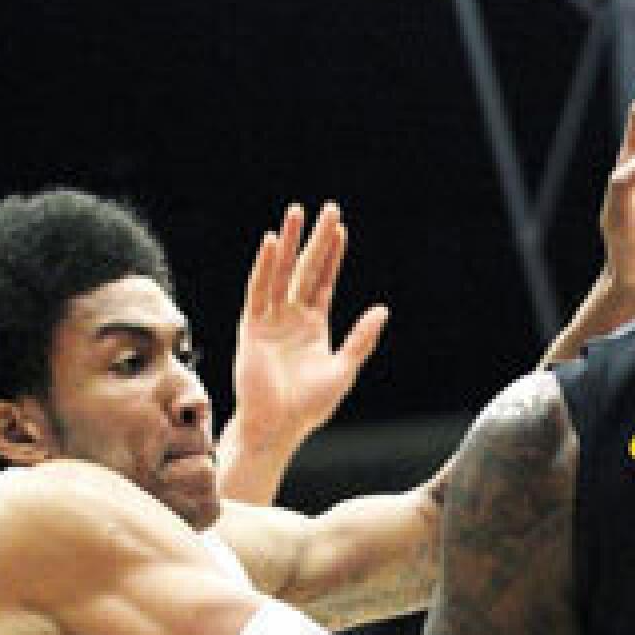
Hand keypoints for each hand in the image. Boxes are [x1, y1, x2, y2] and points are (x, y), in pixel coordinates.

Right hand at [231, 201, 389, 460]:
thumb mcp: (343, 371)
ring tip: (295, 212)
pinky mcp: (252, 326)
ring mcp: (271, 319)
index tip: (341, 229)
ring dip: (288, 243)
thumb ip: (361, 340)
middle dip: (315, 239)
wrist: (277, 426)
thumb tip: (382, 310)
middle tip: (326, 208)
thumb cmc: (308, 406)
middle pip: (305, 269)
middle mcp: (292, 317)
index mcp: (314, 326)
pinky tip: (270, 244)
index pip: (324, 282)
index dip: (333, 256)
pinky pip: (258, 291)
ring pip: (281, 273)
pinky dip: (263, 267)